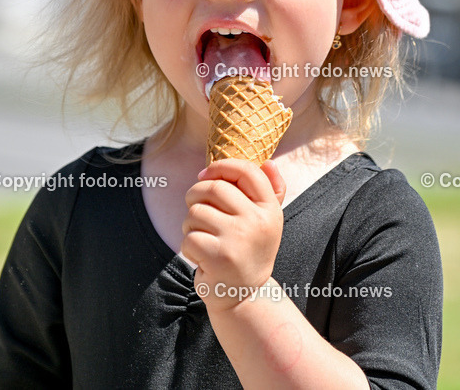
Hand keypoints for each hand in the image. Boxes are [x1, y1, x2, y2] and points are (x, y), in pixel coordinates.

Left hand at [181, 158, 286, 312]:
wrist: (244, 296)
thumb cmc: (249, 251)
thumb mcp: (265, 222)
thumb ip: (270, 191)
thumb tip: (269, 162)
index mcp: (270, 209)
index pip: (247, 171)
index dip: (221, 166)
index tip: (205, 174)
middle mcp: (258, 222)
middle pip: (214, 187)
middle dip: (195, 195)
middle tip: (197, 210)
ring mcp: (238, 239)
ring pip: (196, 212)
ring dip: (191, 224)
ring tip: (203, 237)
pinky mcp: (218, 257)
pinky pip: (189, 237)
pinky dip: (188, 246)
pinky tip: (201, 256)